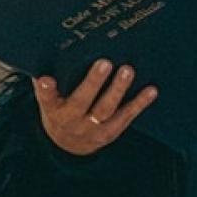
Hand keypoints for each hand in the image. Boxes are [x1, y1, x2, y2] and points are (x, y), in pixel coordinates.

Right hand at [34, 59, 157, 156]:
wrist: (69, 145)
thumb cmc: (61, 110)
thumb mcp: (51, 99)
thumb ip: (50, 81)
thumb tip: (49, 52)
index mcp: (53, 109)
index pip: (46, 99)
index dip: (46, 90)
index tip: (45, 79)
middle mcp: (71, 120)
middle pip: (81, 102)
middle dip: (93, 82)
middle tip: (105, 62)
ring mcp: (91, 128)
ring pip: (105, 109)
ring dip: (118, 89)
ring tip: (127, 71)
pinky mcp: (110, 132)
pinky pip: (126, 117)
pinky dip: (139, 103)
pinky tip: (151, 90)